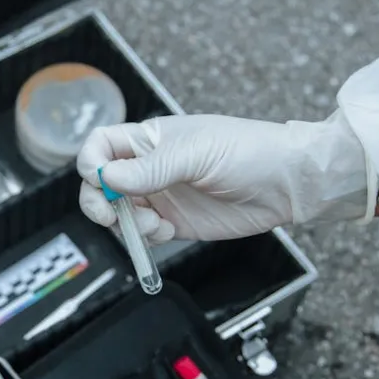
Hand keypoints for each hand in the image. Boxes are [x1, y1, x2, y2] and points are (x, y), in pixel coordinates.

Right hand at [77, 112, 371, 242]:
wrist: (288, 183)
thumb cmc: (249, 152)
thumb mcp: (197, 154)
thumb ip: (151, 168)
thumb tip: (107, 177)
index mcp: (150, 140)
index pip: (101, 146)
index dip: (90, 162)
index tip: (100, 180)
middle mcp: (149, 167)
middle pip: (99, 184)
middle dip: (96, 201)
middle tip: (112, 214)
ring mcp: (160, 196)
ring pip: (117, 213)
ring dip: (124, 223)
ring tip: (152, 224)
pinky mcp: (174, 223)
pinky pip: (142, 234)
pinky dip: (145, 238)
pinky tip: (167, 231)